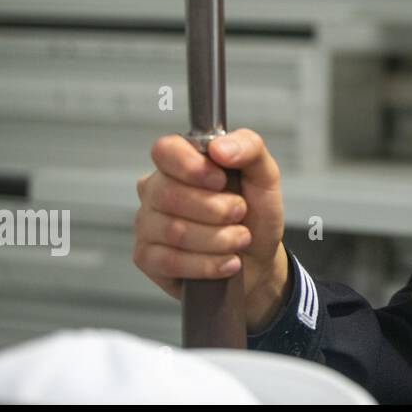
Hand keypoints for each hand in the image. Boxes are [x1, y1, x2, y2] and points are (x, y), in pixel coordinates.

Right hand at [133, 129, 289, 332]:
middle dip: (217, 209)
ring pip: (174, 231)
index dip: (192, 166)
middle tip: (240, 213)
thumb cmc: (255, 214)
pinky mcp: (146, 258)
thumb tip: (219, 147)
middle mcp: (156, 190)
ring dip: (220, 239)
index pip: (165, 150)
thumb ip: (249, 148)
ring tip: (240, 239)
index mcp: (180, 162)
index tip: (220, 181)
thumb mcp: (265, 175)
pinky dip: (208, 264)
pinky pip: (171, 261)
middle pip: (169, 194)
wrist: (258, 260)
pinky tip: (227, 262)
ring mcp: (147, 224)